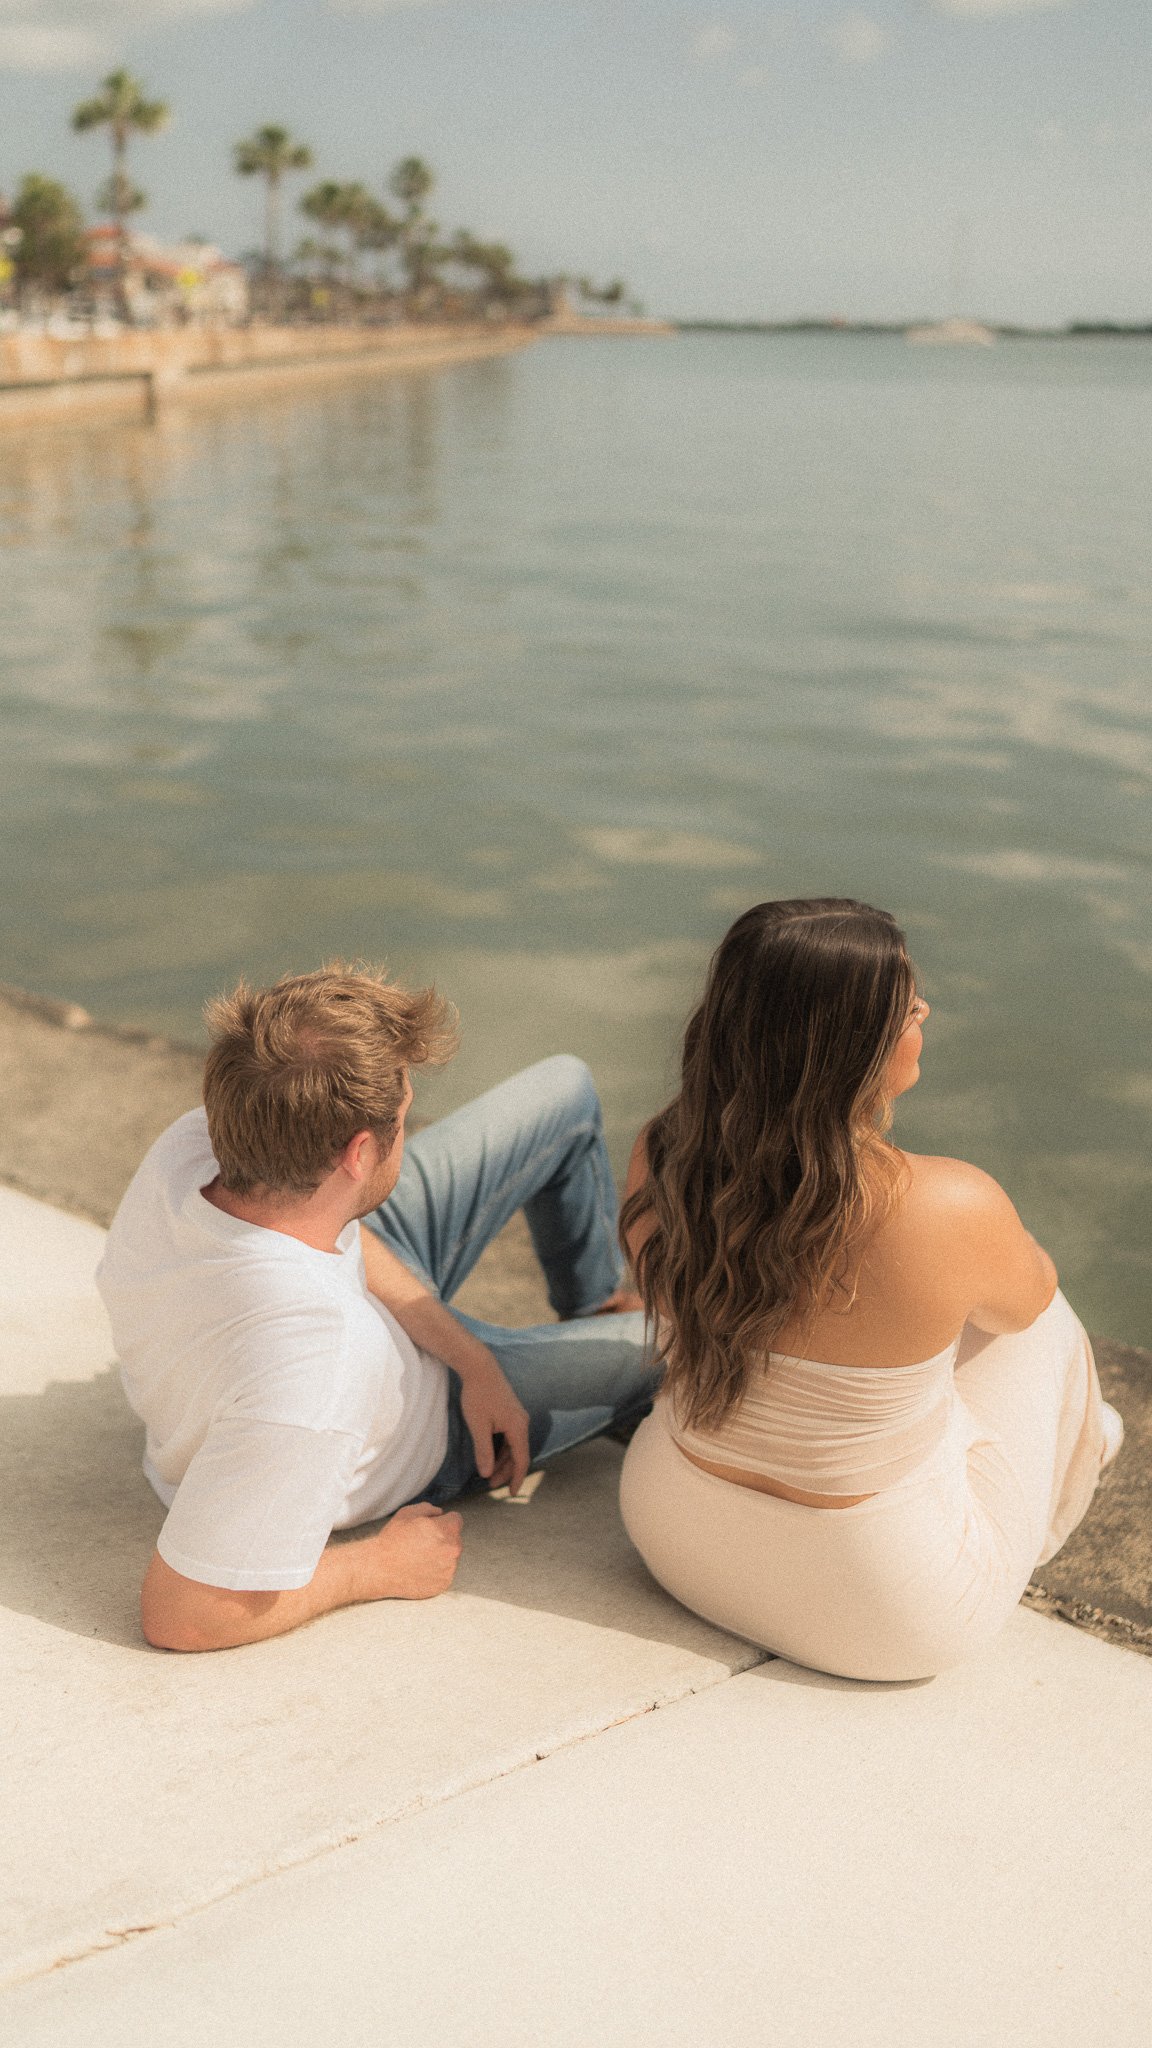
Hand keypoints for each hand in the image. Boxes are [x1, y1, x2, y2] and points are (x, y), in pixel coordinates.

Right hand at [369, 1502, 462, 1599]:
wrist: (380, 1569)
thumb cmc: (393, 1540)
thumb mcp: (408, 1513)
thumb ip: (429, 1509)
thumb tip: (440, 1513)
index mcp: (448, 1530)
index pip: (456, 1519)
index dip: (442, 1520)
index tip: (431, 1527)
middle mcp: (453, 1550)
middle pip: (454, 1539)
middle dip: (442, 1538)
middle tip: (421, 1542)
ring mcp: (449, 1570)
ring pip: (449, 1557)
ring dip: (440, 1555)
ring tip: (418, 1557)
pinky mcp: (443, 1584)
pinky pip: (444, 1573)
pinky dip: (435, 1571)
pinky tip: (419, 1569)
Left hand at [458, 1355, 530, 1495]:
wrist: (479, 1367)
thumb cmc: (478, 1396)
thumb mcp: (479, 1427)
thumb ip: (484, 1451)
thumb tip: (486, 1473)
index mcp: (518, 1427)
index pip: (522, 1460)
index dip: (517, 1478)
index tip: (513, 1494)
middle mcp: (522, 1422)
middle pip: (518, 1454)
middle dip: (506, 1472)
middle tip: (491, 1485)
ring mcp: (517, 1416)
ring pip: (514, 1446)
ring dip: (503, 1461)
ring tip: (488, 1473)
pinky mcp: (510, 1411)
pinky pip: (510, 1436)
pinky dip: (502, 1449)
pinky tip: (490, 1454)